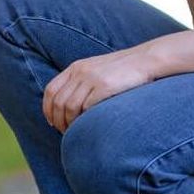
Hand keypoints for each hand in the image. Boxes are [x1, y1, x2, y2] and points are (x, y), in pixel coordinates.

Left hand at [42, 44, 158, 132]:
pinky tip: (87, 126)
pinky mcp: (105, 86)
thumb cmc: (122, 71)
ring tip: (75, 133)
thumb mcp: (96, 70)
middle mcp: (81, 72)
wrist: (145, 60)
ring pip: (70, 107)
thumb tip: (68, 106)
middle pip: (59, 102)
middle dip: (58, 121)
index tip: (52, 122)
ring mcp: (92, 78)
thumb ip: (81, 82)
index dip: (48, 109)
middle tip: (65, 133)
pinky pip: (87, 107)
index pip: (51, 90)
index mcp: (76, 67)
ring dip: (70, 124)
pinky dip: (84, 119)